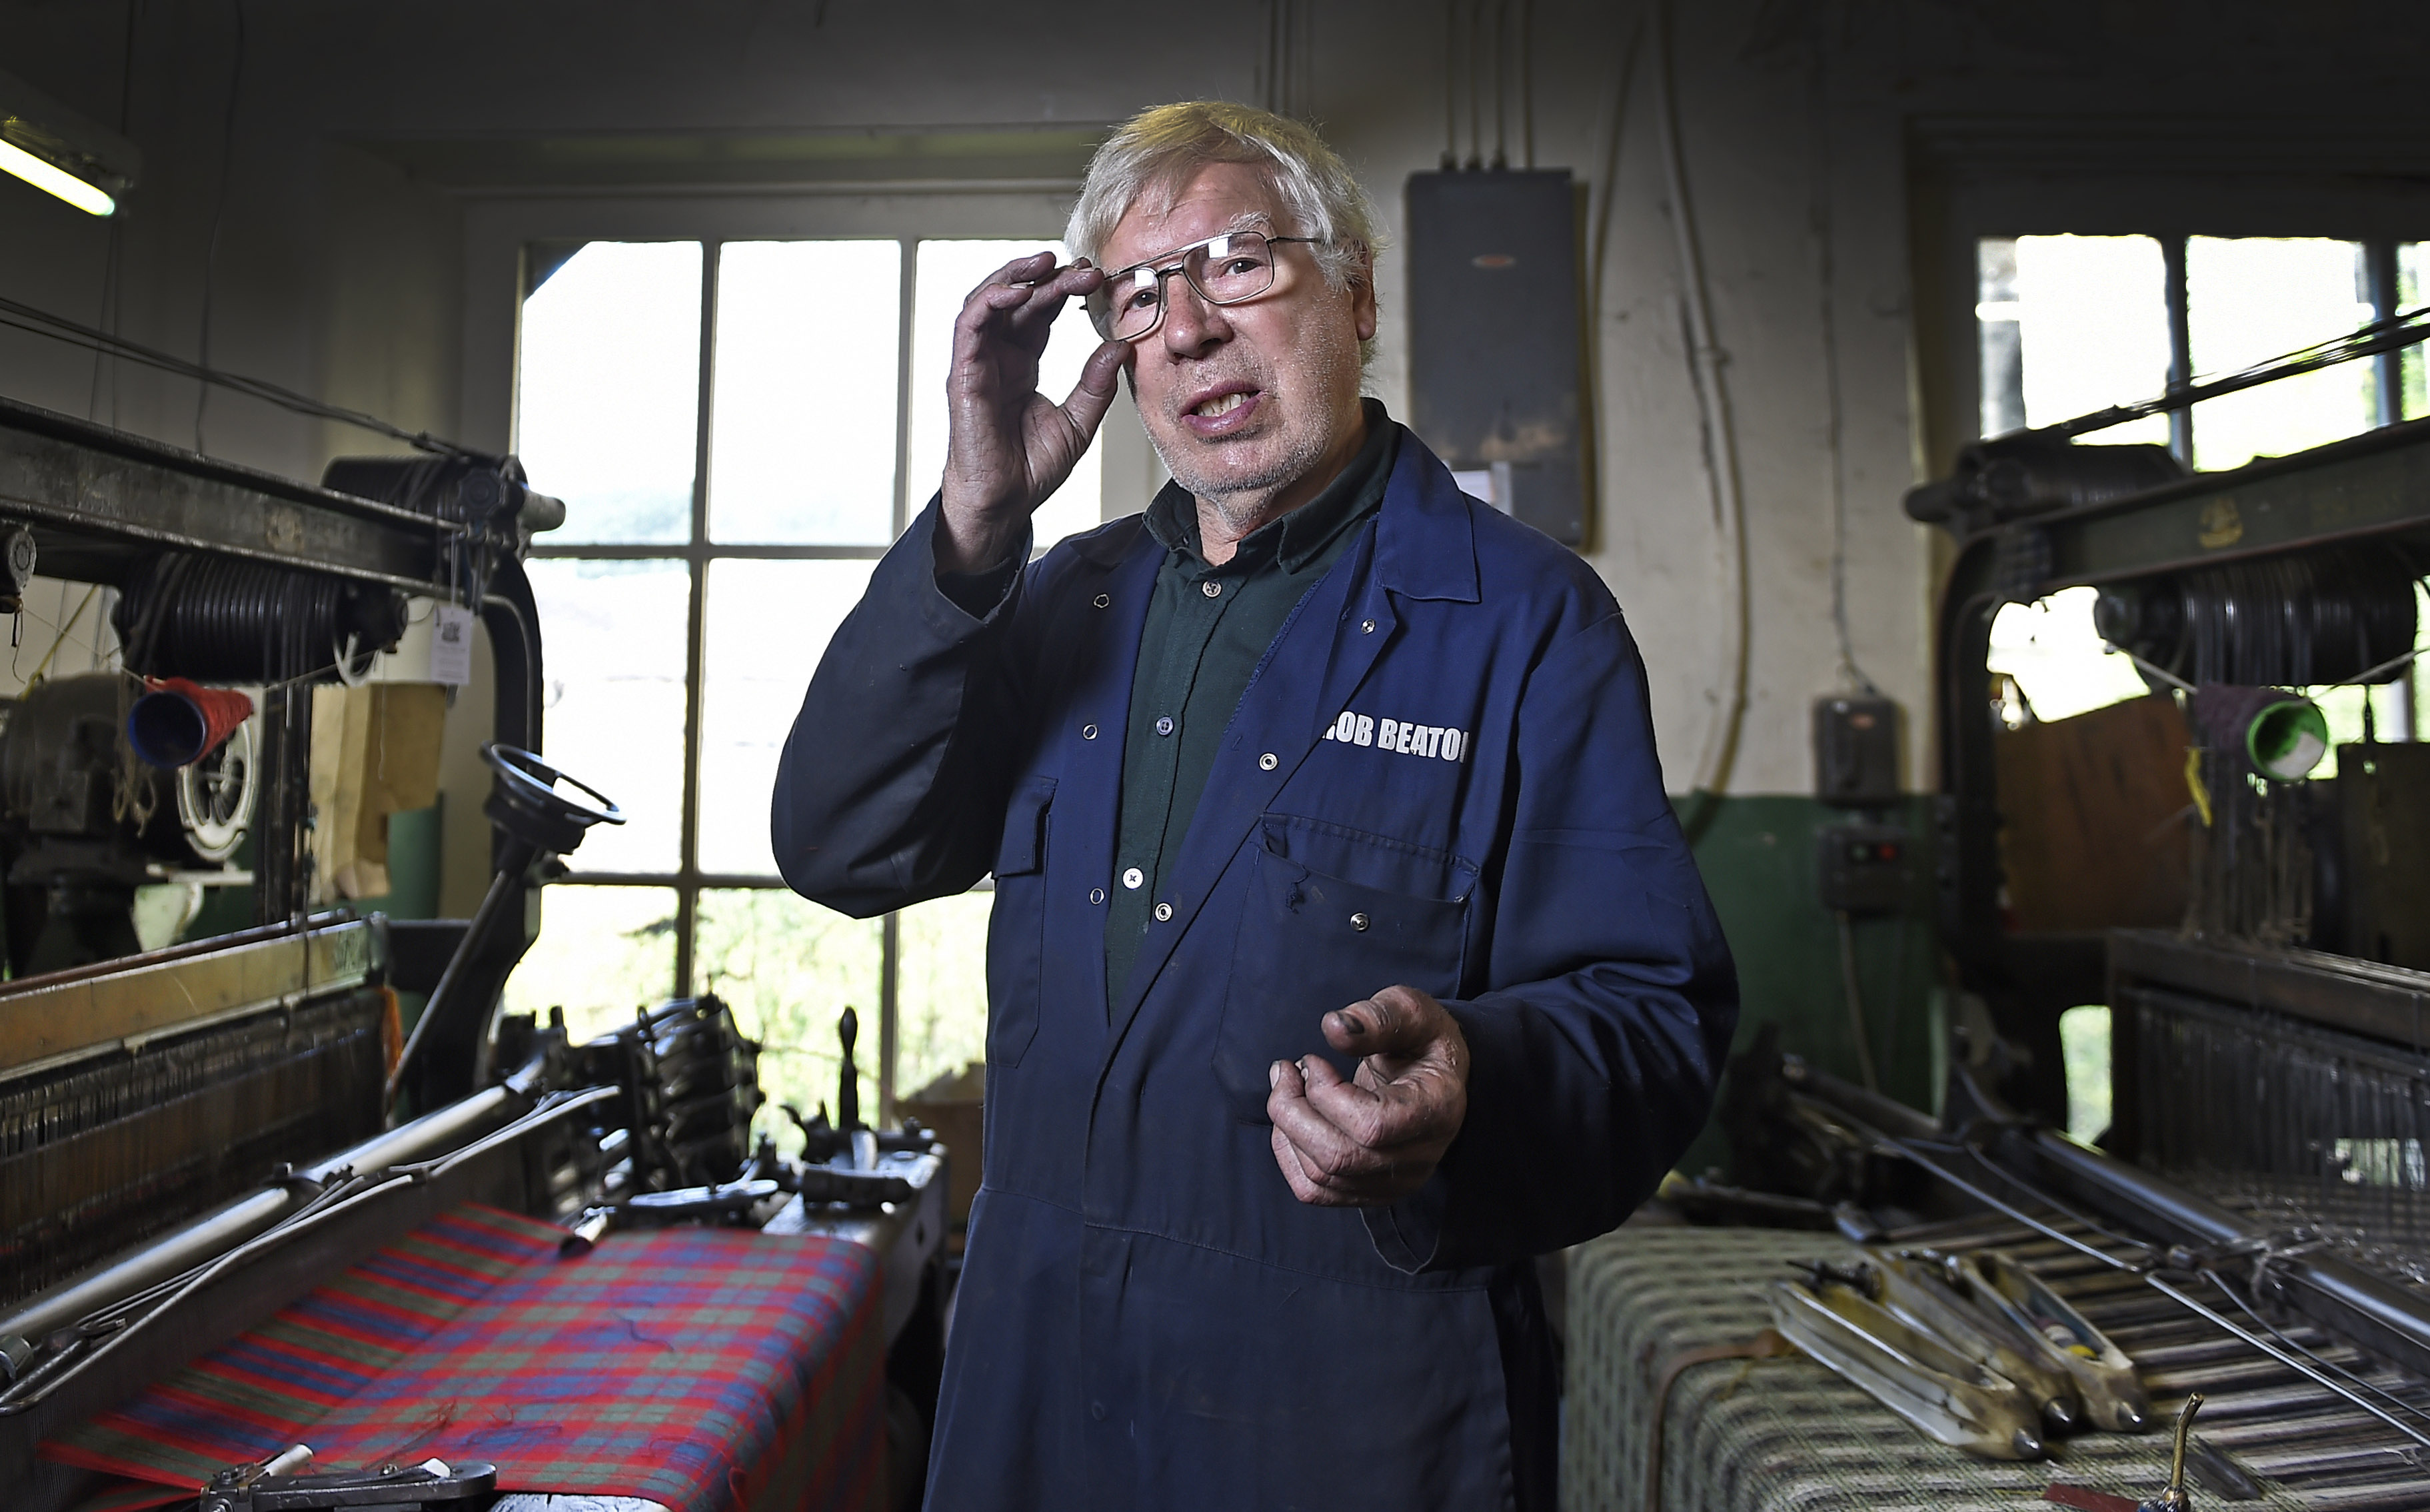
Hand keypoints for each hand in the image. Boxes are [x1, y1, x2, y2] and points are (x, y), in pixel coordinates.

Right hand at [937, 250, 1131, 572]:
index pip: (1042, 313)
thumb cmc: (1031, 468)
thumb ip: (1096, 384)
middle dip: (1050, 278)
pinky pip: (970, 324)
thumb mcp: (1078, 421)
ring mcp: (978, 362)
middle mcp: (998, 356)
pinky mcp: (963, 372)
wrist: (1005, 503)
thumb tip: (1122, 346)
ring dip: (1016, 276)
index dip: (1065, 290)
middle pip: (1019, 300)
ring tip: (1048, 262)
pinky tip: (1018, 291)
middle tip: (1085, 269)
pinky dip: (991, 301)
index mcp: (1022, 363)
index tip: (1097, 279)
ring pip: (989, 300)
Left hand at [1266, 984, 1469, 1206]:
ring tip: (1288, 1086)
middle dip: (1292, 1111)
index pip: (1372, 1126)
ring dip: (1286, 1127)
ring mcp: (1393, 1183)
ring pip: (1320, 1176)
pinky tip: (1291, 1118)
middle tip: (1285, 1071)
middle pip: (1338, 1157)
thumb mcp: (1411, 1013)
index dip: (1327, 1095)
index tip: (1313, 1060)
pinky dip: (1288, 1152)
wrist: (1433, 1077)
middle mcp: (1418, 1158)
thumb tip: (1333, 1027)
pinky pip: (1313, 1190)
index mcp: (1436, 1110)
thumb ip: (1377, 1017)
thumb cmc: (1422, 1041)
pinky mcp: (1368, 1191)